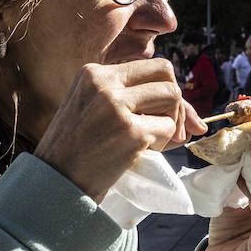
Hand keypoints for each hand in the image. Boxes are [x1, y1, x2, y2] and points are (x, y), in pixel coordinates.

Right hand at [34, 60, 206, 202]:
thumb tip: (195, 117)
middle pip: (166, 72)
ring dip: (171, 122)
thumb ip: (135, 101)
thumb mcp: (96, 111)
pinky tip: (139, 154)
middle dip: (175, 100)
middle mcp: (104, 82)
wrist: (56, 183)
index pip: (149, 67)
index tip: (163, 114)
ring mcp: (116, 106)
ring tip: (149, 142)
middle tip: (168, 127)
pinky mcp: (130, 132)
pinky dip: (162, 144)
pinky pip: (168, 128)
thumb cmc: (78, 150)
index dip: (164, 91)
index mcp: (93, 73)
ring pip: (172, 97)